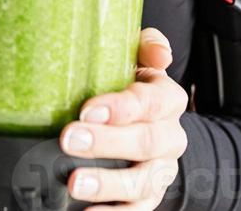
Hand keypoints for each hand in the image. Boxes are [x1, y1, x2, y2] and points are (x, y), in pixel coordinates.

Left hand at [59, 28, 188, 210]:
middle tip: (70, 139)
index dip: (120, 108)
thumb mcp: (138, 57)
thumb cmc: (131, 82)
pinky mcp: (150, 197)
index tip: (86, 110)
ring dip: (107, 183)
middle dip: (106, 142)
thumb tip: (160, 52)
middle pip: (145, 141)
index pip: (150, 102)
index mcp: (168, 98)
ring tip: (75, 182)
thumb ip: (147, 45)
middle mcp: (170, 136)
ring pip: (142, 182)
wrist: (147, 121)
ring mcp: (161, 170)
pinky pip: (137, 210)